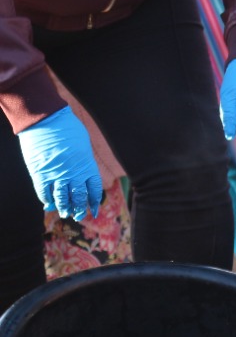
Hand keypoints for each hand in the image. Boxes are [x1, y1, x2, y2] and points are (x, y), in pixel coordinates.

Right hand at [16, 105, 102, 220]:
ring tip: (64, 213)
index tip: (93, 210)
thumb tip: (81, 172)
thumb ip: (83, 161)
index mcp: (87, 166)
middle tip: (78, 216)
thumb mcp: (83, 146)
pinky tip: (48, 203)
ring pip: (61, 198)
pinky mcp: (40, 173)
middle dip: (78, 208)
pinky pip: (44, 192)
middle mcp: (74, 174)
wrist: (46, 120)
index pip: (93, 190)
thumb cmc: (67, 128)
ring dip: (63, 207)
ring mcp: (56, 175)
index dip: (93, 202)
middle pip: (78, 197)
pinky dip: (47, 199)